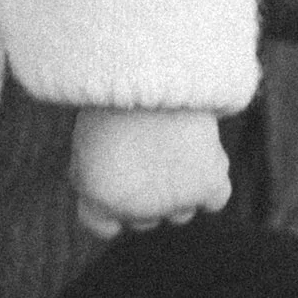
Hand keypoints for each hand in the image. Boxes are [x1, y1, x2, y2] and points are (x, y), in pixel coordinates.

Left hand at [69, 105, 230, 235]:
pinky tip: (199, 158)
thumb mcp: (83, 138)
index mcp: (99, 199)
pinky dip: (210, 185)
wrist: (147, 71)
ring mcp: (176, 202)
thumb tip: (99, 191)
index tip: (112, 177)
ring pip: (179, 214)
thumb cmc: (109, 98)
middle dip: (142, 196)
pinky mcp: (209, 185)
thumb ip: (89, 173)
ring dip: (176, 191)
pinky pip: (215, 200)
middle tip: (145, 153)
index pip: (102, 227)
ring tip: (171, 148)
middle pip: (142, 220)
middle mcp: (137, 210)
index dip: (107, 204)